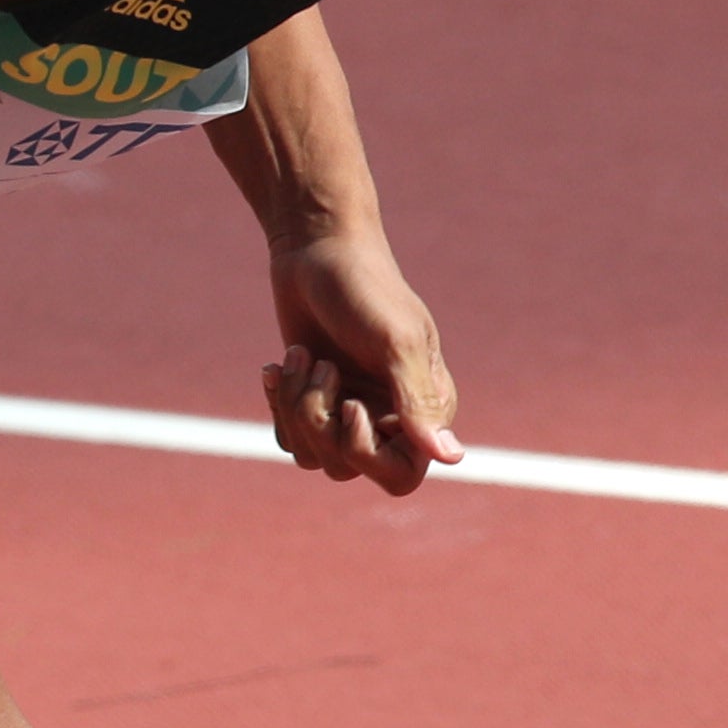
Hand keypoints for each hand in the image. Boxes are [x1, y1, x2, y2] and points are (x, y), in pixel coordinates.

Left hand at [260, 227, 463, 494]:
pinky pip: (289, 438)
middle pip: (345, 468)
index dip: (364, 453)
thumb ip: (418, 400)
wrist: (316, 250)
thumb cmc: (364, 289)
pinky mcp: (313, 402)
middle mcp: (388, 417)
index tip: (349, 407)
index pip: (399, 477)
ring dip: (294, 406)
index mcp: (423, 408)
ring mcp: (349, 412)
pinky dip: (277, 402)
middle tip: (320, 367)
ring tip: (300, 356)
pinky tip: (276, 364)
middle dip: (318, 420)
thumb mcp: (393, 342)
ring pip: (311, 455)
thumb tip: (451, 459)